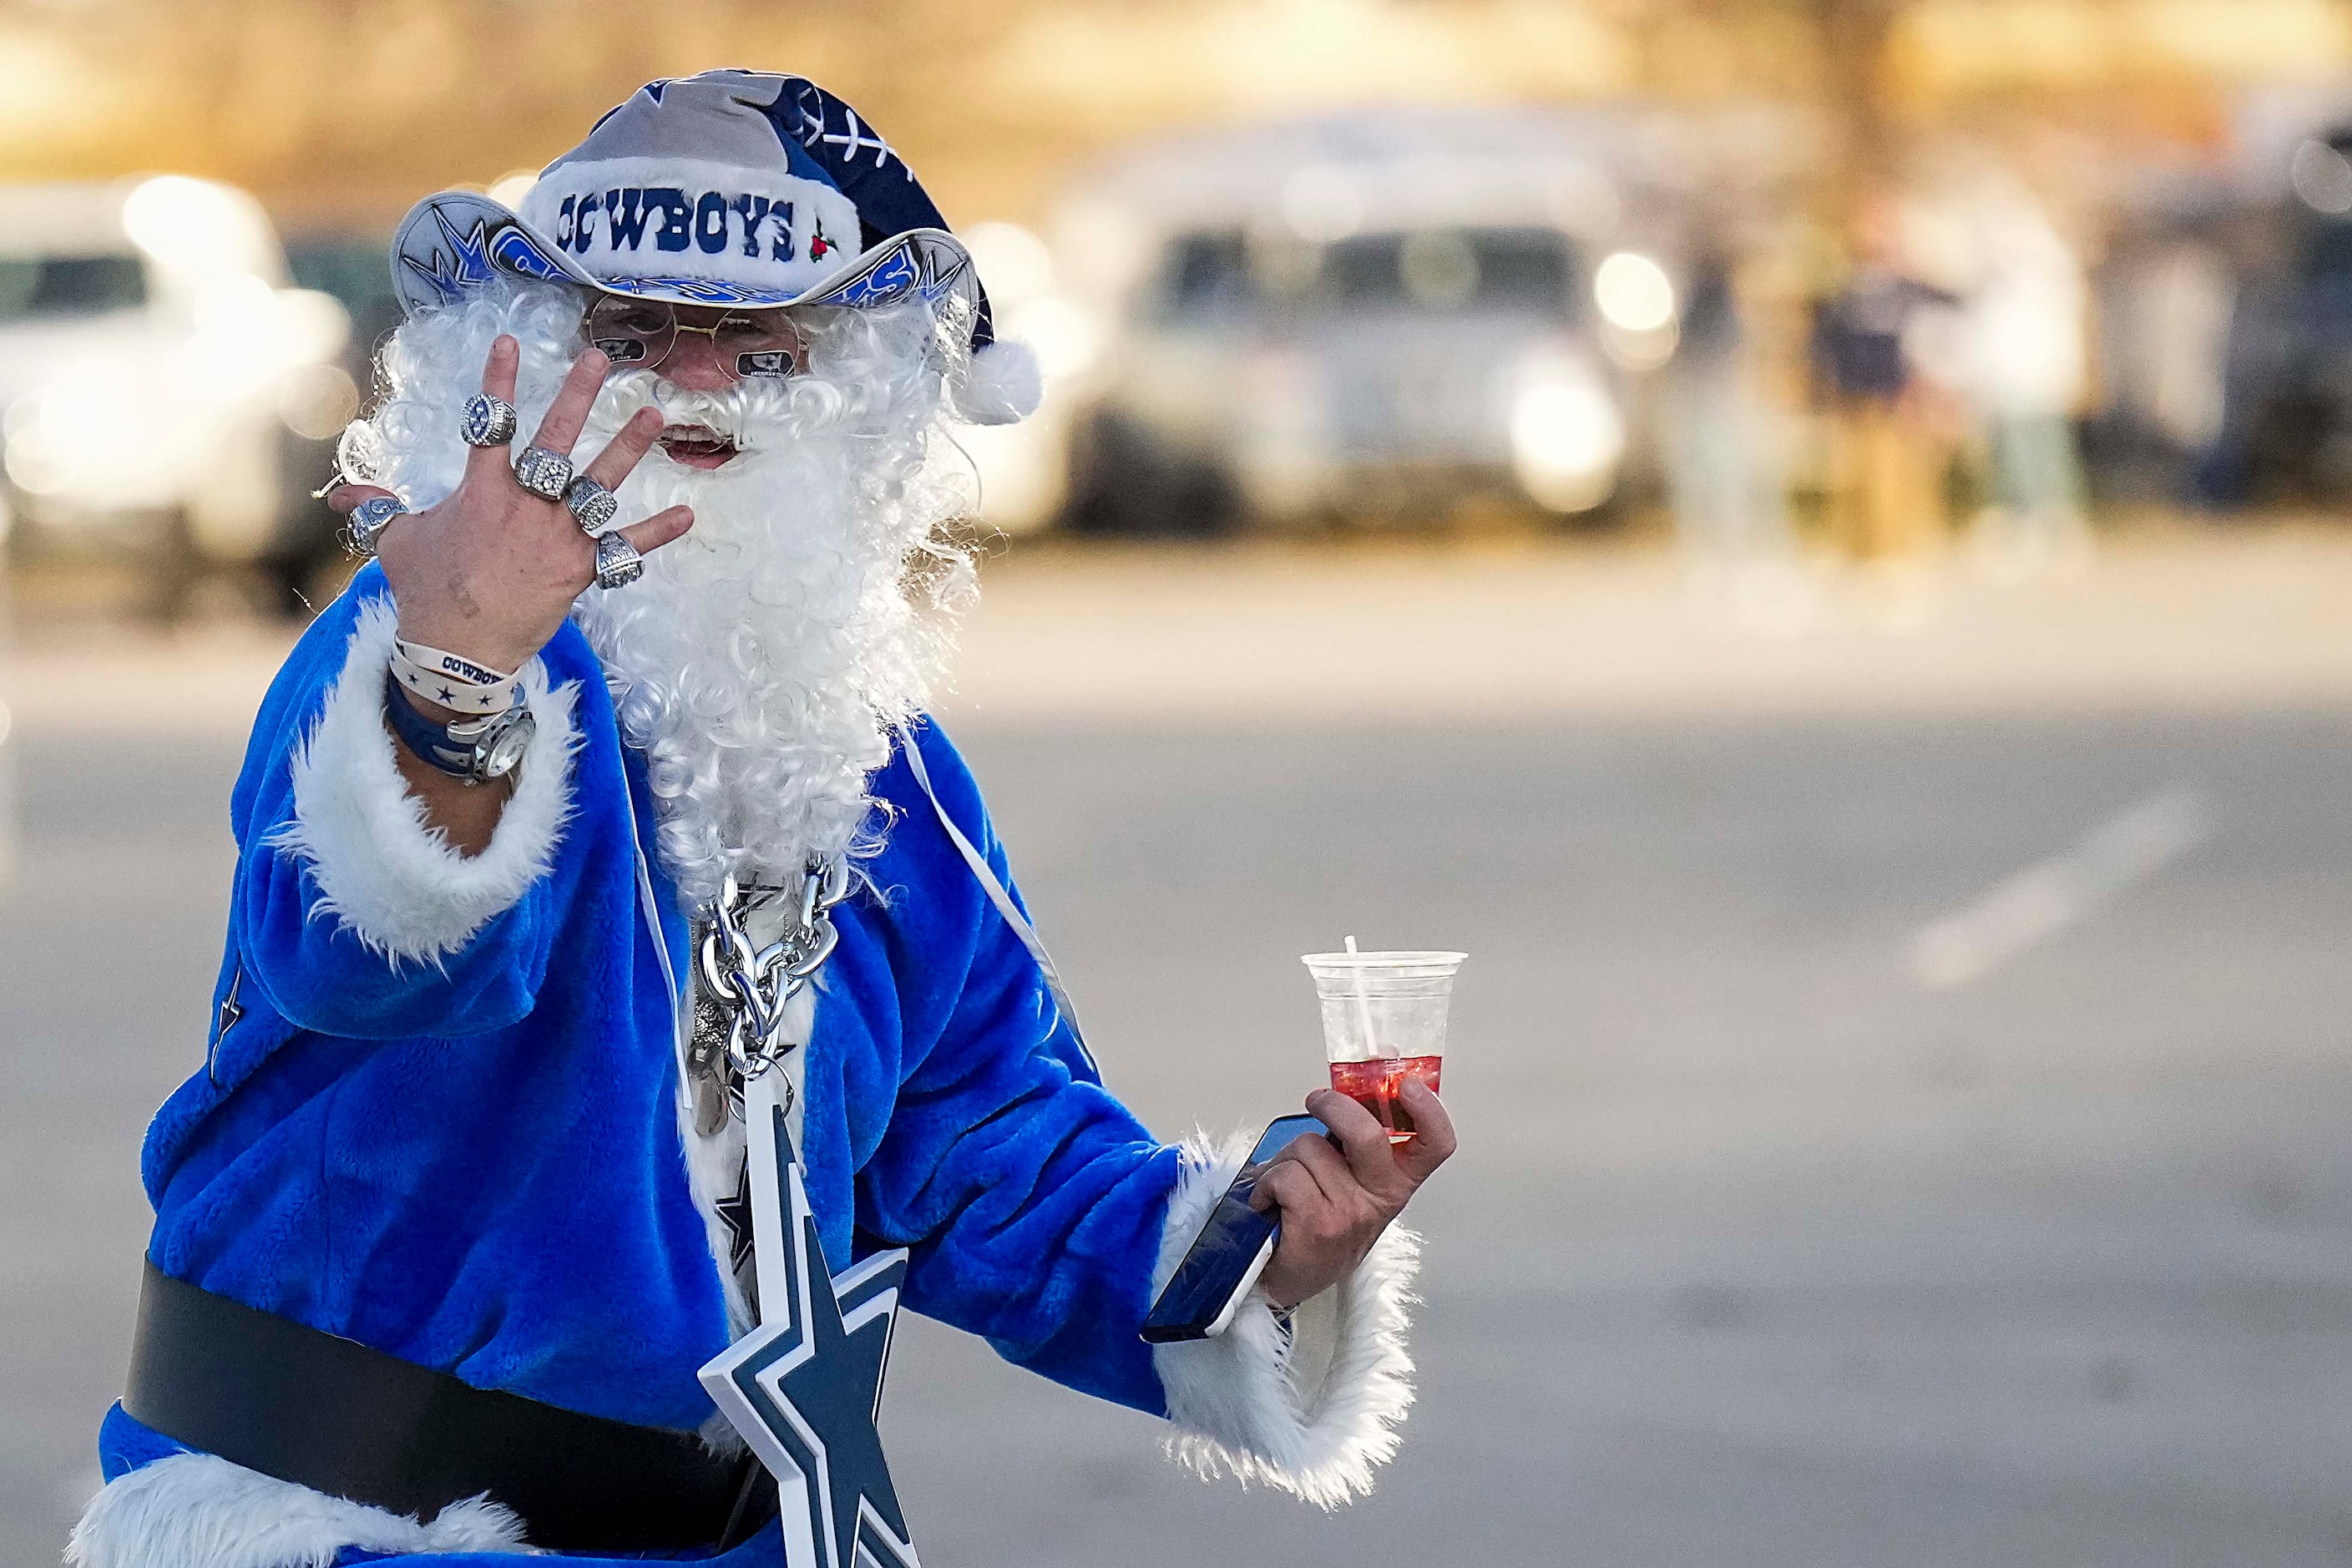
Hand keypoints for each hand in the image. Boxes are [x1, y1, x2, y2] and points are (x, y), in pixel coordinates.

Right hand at [326, 336, 692, 677]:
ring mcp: (555, 536)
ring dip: (629, 448)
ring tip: (656, 414)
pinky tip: (688, 514)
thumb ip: (377, 509)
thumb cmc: (424, 594)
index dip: (499, 382)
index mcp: (480, 491)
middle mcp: (523, 505)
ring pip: (599, 484)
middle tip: (602, 360)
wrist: (454, 652)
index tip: (511, 343)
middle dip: (579, 397)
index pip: (489, 424)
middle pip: (555, 440)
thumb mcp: (395, 544)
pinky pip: (625, 550)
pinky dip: (657, 534)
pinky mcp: (579, 570)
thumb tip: (342, 497)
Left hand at [1248, 1079, 1454, 1310]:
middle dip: (1333, 1106)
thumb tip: (1355, 1081)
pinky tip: (1270, 1203)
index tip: (1407, 1084)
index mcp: (1396, 1181)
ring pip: (1310, 1148)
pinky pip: (1285, 1175)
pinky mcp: (1318, 1225)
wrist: (1288, 1277)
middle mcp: (1381, 1199)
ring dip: (1285, 1158)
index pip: (1435, 1144)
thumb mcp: (1349, 1179)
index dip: (1429, 1109)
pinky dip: (1266, 1183)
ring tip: (1285, 1185)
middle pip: (1366, 1134)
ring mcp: (1351, 1214)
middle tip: (1318, 1101)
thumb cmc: (1317, 1220)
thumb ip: (1354, 1137)